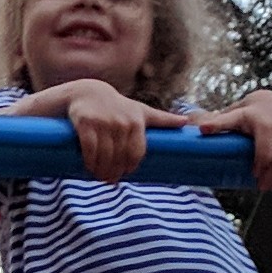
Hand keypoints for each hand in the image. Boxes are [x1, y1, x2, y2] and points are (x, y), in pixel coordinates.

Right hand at [38, 80, 191, 183]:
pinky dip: (90, 161)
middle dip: (114, 171)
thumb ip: (162, 119)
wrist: (88, 92)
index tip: (125, 173)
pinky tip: (89, 167)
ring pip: (104, 155)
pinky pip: (89, 148)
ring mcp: (103, 123)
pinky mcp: (85, 123)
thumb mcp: (141, 110)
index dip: (130, 166)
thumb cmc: (118, 105)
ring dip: (101, 170)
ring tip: (100, 176)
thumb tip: (185, 122)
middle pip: (119, 156)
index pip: (136, 152)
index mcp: (137, 121)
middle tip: (110, 179)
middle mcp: (121, 122)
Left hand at [190, 90, 271, 190]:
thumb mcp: (231, 116)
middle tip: (262, 187)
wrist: (270, 101)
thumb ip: (218, 123)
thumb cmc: (246, 114)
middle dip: (271, 176)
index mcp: (262, 122)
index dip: (261, 167)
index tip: (254, 175)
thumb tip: (200, 129)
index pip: (265, 152)